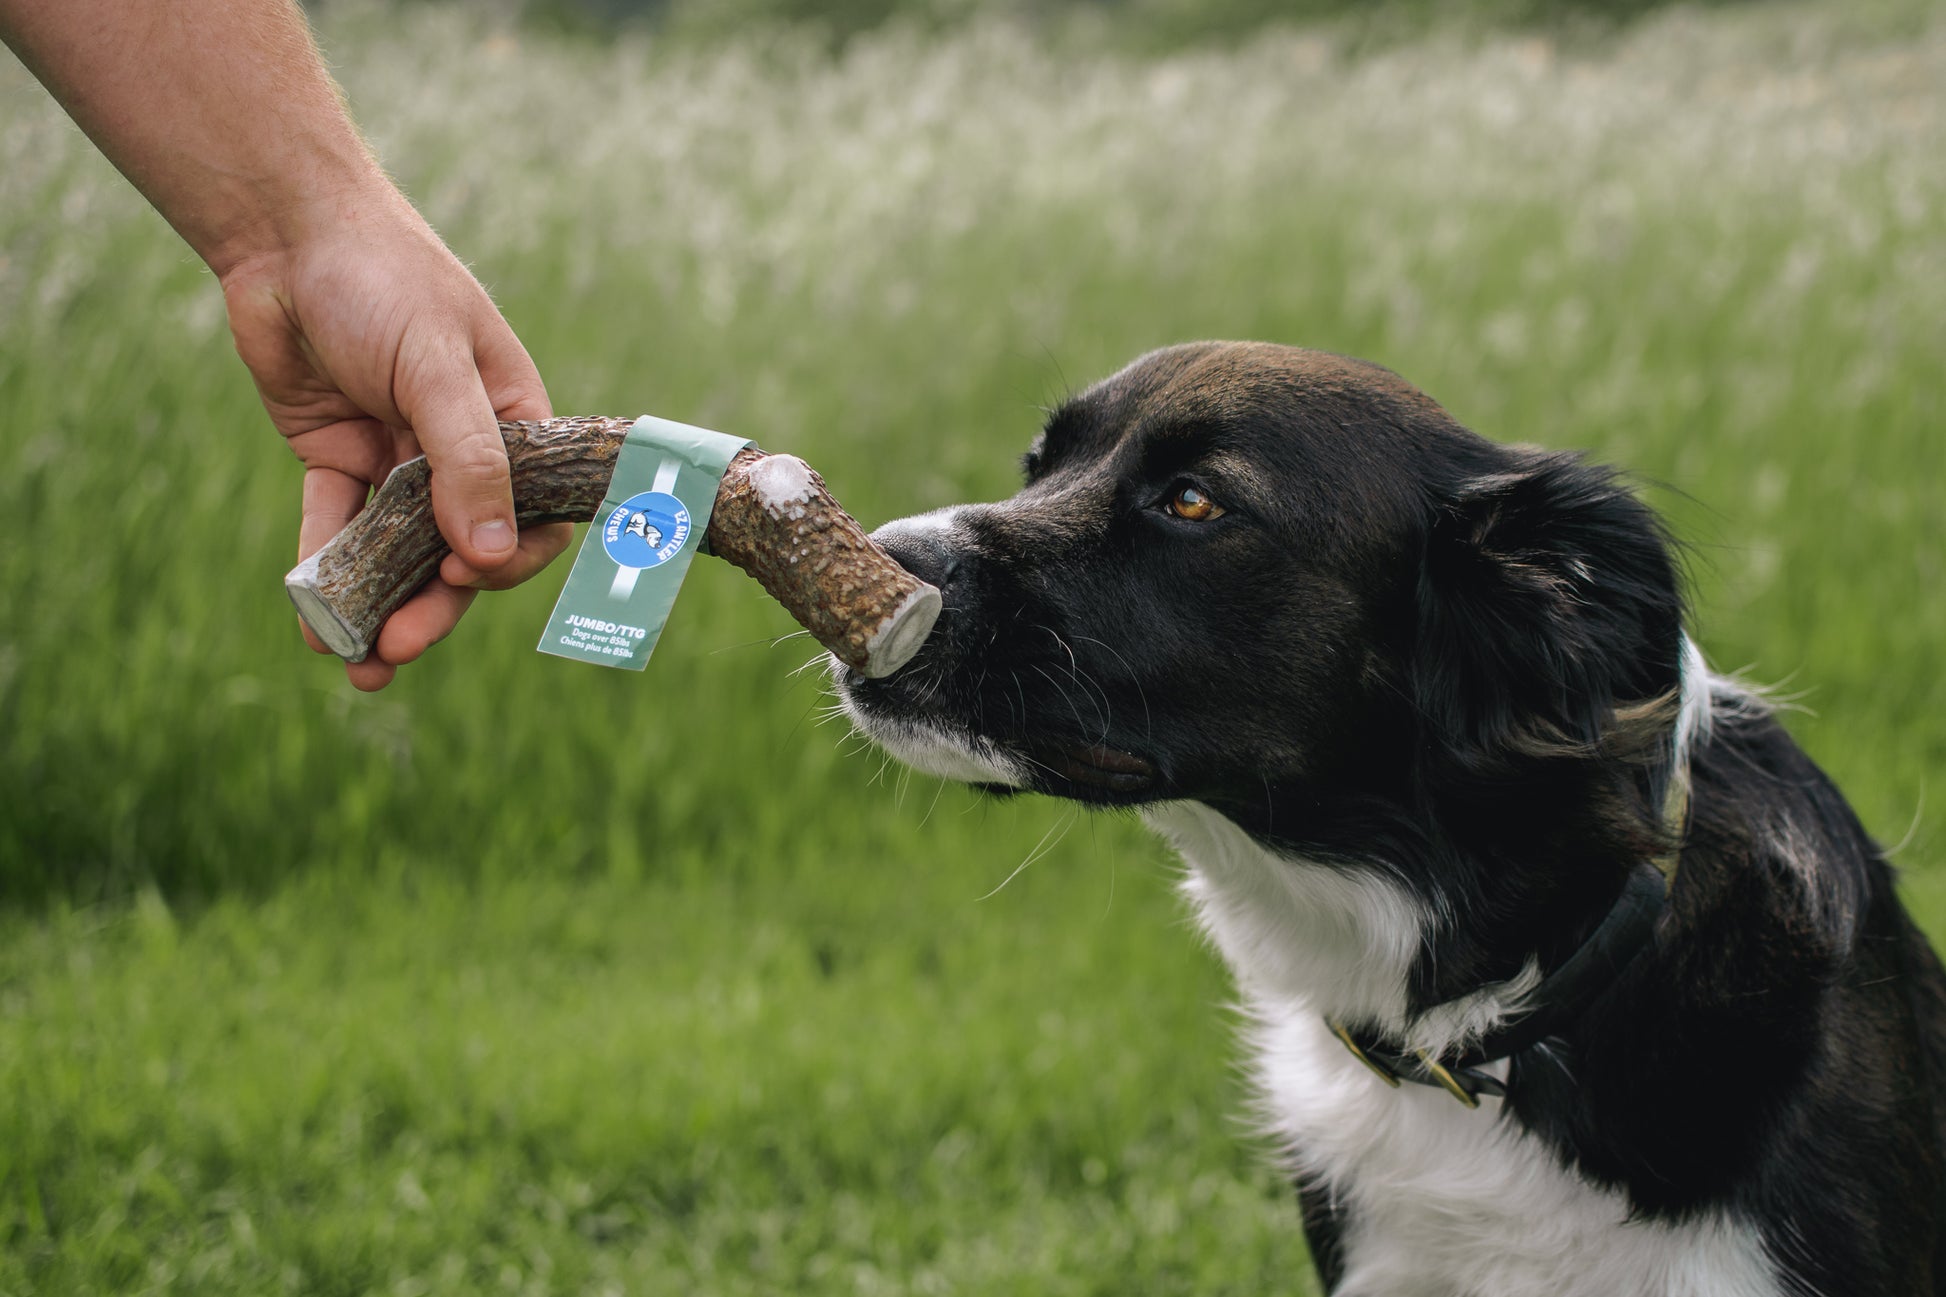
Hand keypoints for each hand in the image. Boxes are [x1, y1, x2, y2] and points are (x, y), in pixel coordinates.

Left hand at [220, 186, 572, 689]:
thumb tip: (490, 555)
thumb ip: (466, 460)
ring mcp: (399, 457)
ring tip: (356, 662)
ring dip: (381, 605)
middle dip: (431, 606)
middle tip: (394, 648)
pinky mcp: (338, 457)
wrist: (284, 231)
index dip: (503, 558)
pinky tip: (311, 620)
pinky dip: (325, 571)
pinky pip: (337, 527)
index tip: (462, 578)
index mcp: (511, 423)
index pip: (529, 514)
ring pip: (398, 551)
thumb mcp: (437, 367)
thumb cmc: (384, 278)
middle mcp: (460, 450)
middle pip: (458, 549)